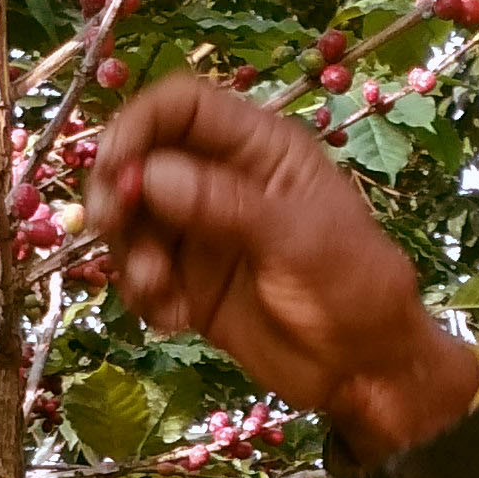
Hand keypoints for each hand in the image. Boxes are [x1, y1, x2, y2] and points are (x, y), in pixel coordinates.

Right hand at [82, 78, 478, 465]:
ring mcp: (201, 233)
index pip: (183, 107)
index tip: (117, 168)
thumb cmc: (352, 288)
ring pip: (132, 220)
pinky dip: (144, 294)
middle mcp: (220, 180)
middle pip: (141, 158)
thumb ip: (223, 204)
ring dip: (130, 253)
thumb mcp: (297, 238)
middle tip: (114, 227)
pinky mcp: (188, 282)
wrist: (364, 370)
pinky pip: (139, 273)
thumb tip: (148, 175)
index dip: (140, 124)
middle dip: (119, 190)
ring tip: (160, 289)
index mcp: (258, 149)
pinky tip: (176, 318)